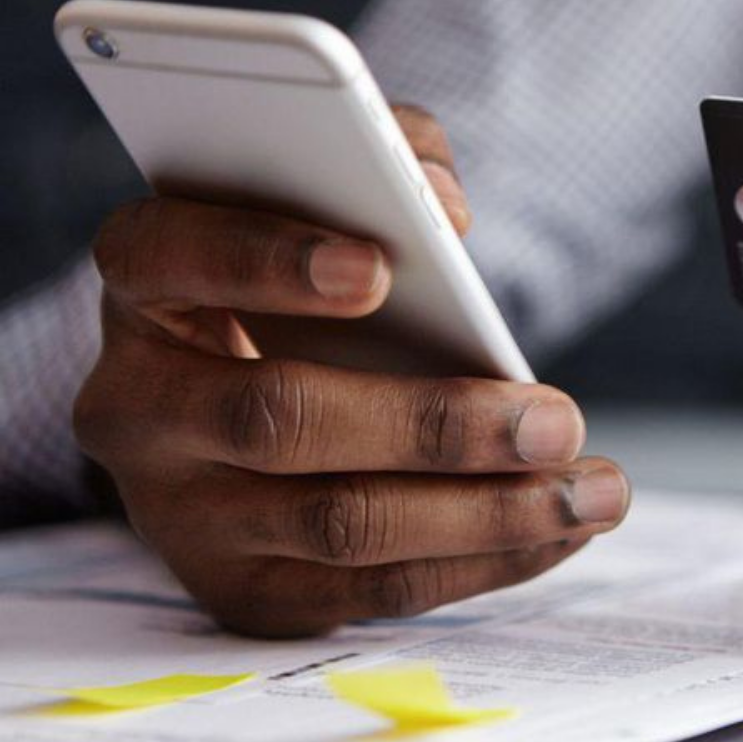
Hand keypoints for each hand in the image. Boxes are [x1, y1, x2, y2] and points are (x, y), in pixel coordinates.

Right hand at [74, 105, 628, 637]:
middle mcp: (138, 406)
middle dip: (435, 424)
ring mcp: (183, 514)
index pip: (169, 257)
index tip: (383, 268)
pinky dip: (485, 563)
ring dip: (488, 513)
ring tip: (594, 490)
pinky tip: (562, 529)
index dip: (267, 260)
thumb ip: (385, 161)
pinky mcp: (244, 591)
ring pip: (340, 524)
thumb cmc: (302, 286)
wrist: (242, 418)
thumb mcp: (324, 205)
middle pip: (278, 419)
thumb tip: (445, 209)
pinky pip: (373, 591)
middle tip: (557, 420)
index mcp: (145, 286)